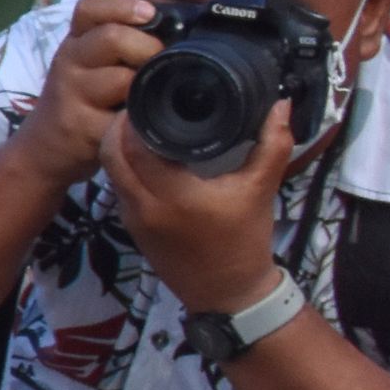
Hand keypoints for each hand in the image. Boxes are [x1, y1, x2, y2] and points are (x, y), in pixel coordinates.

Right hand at [18, 0, 163, 183]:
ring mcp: (71, 92)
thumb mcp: (93, 63)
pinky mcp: (79, 125)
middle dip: (148, 48)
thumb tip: (178, 32)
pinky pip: (121, 117)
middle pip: (112, 38)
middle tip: (160, 65)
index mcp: (77, 40)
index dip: (122, 6)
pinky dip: (138, 118)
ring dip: (145, 86)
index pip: (90, 8)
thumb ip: (123, 43)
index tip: (150, 15)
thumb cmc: (83, 98)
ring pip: (120, 79)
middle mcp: (69, 60)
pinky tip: (139, 119)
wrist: (46, 145)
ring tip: (150, 95)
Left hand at [105, 94, 297, 312]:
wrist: (227, 293)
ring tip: (141, 124)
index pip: (132, 146)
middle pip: (111, 154)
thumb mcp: (261, 190)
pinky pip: (117, 186)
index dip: (133, 118)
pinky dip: (123, 166)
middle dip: (119, 127)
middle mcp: (142, 205)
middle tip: (139, 106)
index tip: (147, 96)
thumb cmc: (244, 241)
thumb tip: (280, 104)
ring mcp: (130, 217)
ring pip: (110, 170)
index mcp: (172, 195)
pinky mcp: (129, 226)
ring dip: (118, 146)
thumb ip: (272, 144)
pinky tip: (142, 153)